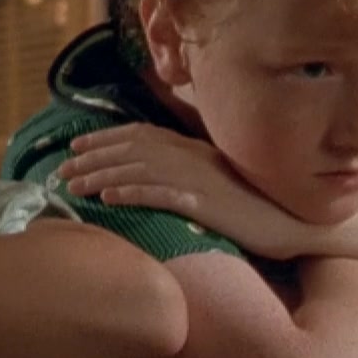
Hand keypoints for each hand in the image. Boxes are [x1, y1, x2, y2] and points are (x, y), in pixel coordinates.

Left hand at [55, 124, 312, 259]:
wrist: (297, 222)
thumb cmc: (257, 206)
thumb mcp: (218, 181)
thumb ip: (188, 171)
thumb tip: (156, 174)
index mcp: (193, 149)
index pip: (140, 135)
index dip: (105, 138)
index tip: (75, 144)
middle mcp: (192, 158)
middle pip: (131, 150)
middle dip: (91, 157)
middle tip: (61, 168)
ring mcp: (199, 180)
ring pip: (139, 170)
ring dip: (101, 175)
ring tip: (72, 184)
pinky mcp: (206, 204)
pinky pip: (163, 194)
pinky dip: (134, 192)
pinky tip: (109, 197)